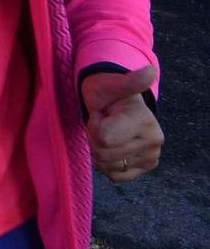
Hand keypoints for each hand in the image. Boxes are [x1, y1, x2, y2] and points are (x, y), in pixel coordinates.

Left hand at [83, 66, 160, 182]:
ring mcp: (151, 156)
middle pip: (103, 154)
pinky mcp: (145, 167)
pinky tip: (111, 147)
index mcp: (145, 122)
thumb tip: (150, 72)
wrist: (115, 103)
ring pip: (107, 166)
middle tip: (104, 122)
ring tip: (108, 132)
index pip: (104, 139)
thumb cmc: (108, 92)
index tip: (101, 113)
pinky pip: (116, 176)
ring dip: (99, 150)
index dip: (94, 126)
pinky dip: (106, 165)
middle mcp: (154, 142)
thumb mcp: (111, 83)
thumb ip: (129, 81)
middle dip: (95, 137)